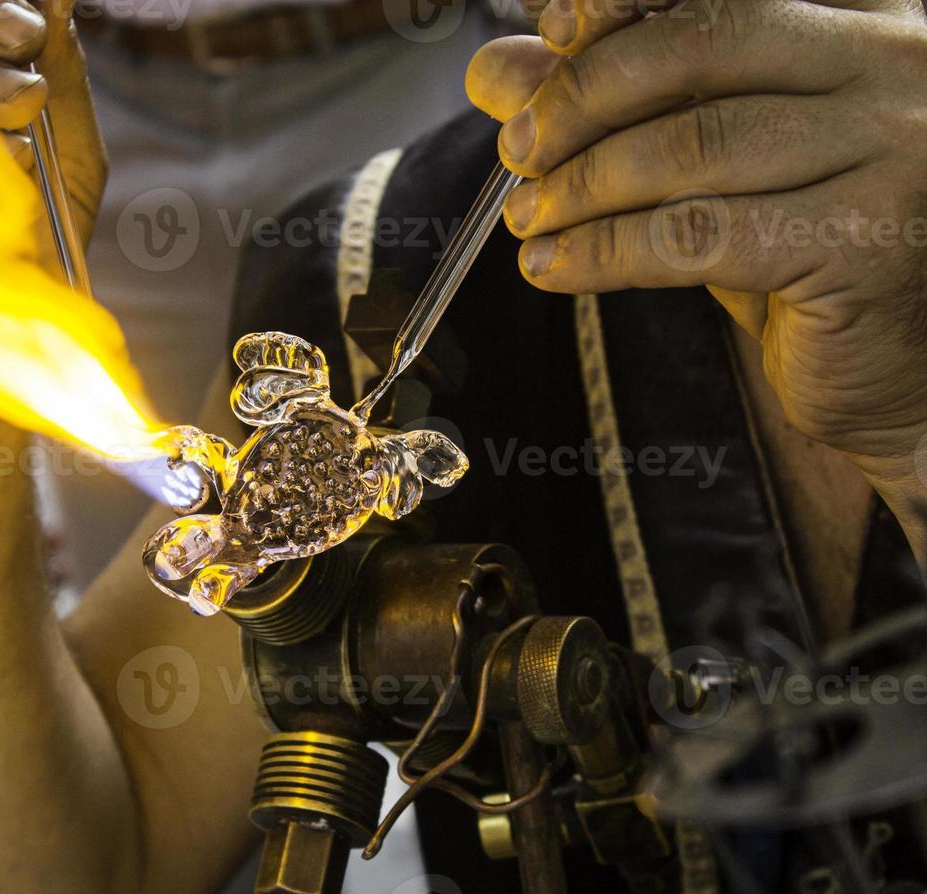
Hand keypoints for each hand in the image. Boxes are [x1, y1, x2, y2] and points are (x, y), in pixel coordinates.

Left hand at [466, 0, 926, 493]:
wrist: (889, 367)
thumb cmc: (797, 250)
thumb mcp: (705, 163)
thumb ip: (613, 106)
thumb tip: (498, 69)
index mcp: (859, 19)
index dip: (626, 6)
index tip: (554, 29)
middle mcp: (891, 64)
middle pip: (702, 45)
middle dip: (587, 95)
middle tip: (519, 146)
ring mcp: (892, 149)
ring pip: (693, 147)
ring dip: (583, 185)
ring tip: (526, 217)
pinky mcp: (862, 241)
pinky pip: (698, 236)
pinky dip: (606, 251)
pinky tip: (553, 266)